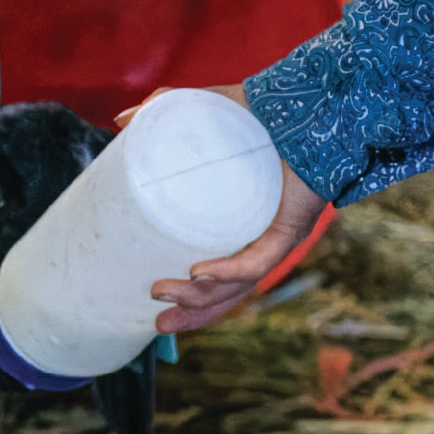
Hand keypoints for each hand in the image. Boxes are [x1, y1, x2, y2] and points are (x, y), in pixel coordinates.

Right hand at [113, 86, 327, 335]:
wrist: (310, 106)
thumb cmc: (261, 116)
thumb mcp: (205, 116)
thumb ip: (164, 113)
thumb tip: (122, 123)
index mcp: (242, 225)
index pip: (218, 274)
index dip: (192, 296)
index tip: (156, 307)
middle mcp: (259, 238)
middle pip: (226, 291)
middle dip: (192, 312)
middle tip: (157, 326)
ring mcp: (274, 236)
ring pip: (239, 285)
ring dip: (201, 297)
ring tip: (165, 295)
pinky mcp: (288, 228)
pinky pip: (258, 260)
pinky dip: (229, 271)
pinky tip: (200, 273)